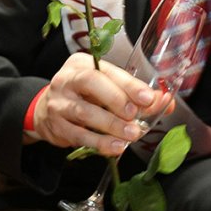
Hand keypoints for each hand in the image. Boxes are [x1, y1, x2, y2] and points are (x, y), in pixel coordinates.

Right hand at [31, 52, 156, 153]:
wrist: (45, 112)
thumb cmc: (83, 97)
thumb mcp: (106, 88)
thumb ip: (133, 94)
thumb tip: (164, 102)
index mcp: (83, 64)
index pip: (107, 70)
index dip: (129, 85)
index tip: (148, 98)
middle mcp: (68, 79)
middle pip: (91, 83)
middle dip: (117, 100)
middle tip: (135, 116)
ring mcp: (59, 103)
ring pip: (84, 112)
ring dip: (111, 125)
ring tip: (131, 134)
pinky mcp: (56, 126)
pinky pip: (78, 135)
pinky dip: (99, 142)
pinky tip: (115, 147)